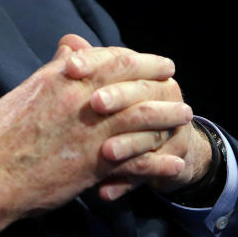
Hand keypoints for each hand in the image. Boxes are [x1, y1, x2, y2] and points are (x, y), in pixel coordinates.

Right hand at [0, 35, 190, 231]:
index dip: (136, 59)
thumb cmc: (3, 133)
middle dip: (158, 81)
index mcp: (63, 79)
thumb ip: (53, 70)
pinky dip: (158, 162)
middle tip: (175, 81)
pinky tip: (173, 162)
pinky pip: (136, 161)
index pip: (110, 58)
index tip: (151, 61)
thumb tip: (72, 49)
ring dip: (168, 117)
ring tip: (184, 117)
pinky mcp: (95, 165)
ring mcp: (92, 133)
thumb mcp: (25, 91)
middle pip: (133, 83)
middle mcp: (82, 101)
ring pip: (142, 119)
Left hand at [65, 35, 212, 200]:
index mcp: (146, 72)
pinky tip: (104, 193)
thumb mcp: (103, 87)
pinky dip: (125, 184)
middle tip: (94, 103)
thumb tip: (67, 43)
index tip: (70, 67)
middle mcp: (164, 96)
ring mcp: (170, 131)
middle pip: (143, 93)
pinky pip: (147, 174)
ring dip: (127, 145)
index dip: (97, 61)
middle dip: (119, 97)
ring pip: (150, 135)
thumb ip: (87, 66)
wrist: (156, 150)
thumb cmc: (119, 109)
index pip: (124, 60)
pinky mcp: (168, 164)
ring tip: (104, 152)